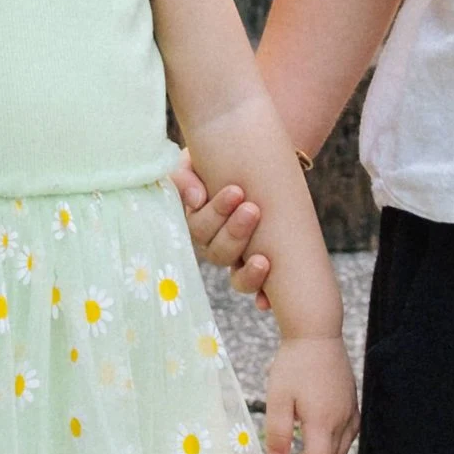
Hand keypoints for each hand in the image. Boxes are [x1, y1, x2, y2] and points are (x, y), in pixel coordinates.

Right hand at [172, 152, 270, 304]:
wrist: (267, 154)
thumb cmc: (226, 156)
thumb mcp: (199, 158)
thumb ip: (186, 173)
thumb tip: (195, 199)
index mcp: (200, 219)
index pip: (200, 226)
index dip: (216, 212)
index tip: (237, 191)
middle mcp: (216, 244)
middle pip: (218, 252)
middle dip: (235, 232)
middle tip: (253, 209)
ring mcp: (240, 259)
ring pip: (236, 276)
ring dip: (248, 272)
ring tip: (264, 258)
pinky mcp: (262, 268)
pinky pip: (258, 291)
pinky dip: (262, 296)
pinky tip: (267, 300)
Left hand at [261, 333, 356, 453]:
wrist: (316, 333)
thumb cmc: (294, 364)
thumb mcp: (277, 398)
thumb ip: (277, 433)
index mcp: (323, 421)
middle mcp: (342, 419)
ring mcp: (350, 410)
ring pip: (340, 449)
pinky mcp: (352, 402)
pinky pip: (347, 435)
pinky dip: (331, 445)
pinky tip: (315, 439)